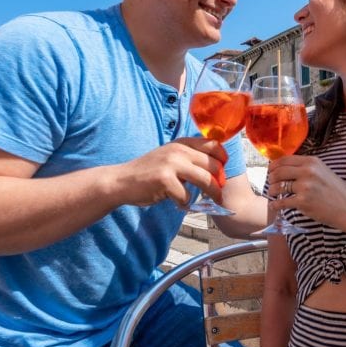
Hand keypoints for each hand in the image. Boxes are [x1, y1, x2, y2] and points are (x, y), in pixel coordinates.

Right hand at [114, 137, 229, 207]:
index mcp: (181, 143)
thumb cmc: (148, 172)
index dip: (223, 158)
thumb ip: (188, 157)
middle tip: (220, 192)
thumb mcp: (169, 156)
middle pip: (213, 165)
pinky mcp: (165, 180)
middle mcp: (178, 150)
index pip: (213, 145)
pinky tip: (177, 203)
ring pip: (205, 180)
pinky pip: (186, 196)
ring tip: (213, 201)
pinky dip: (184, 203)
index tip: (224, 170)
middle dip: (220, 181)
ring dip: (212, 193)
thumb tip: (215, 167)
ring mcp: (171, 164)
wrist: (121, 181)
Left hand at [266, 156, 345, 231]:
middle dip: (271, 178)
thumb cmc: (337, 192)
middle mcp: (308, 171)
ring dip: (272, 191)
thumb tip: (285, 169)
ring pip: (278, 186)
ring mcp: (305, 186)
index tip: (270, 171)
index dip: (273, 166)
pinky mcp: (303, 201)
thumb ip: (307, 168)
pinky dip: (276, 204)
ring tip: (273, 194)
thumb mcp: (323, 172)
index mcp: (312, 161)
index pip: (284, 159)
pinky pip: (282, 202)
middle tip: (271, 183)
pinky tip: (275, 205)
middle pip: (278, 171)